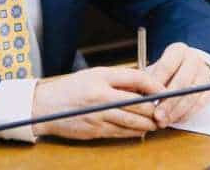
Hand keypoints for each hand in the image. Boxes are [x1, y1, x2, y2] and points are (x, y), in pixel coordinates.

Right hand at [31, 66, 164, 138]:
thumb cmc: (71, 88)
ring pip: (134, 123)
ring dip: (149, 123)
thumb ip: (118, 79)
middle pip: (139, 105)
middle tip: (164, 109)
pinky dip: (135, 132)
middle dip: (155, 109)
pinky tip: (140, 129)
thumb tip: (143, 86)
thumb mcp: (94, 74)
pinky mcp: (96, 131)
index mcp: (101, 78)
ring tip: (155, 121)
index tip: (164, 90)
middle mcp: (101, 97)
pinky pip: (123, 134)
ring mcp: (99, 116)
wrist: (45, 107)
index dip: (155, 85)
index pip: (137, 79)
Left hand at [146, 43, 209, 127]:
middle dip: (167, 102)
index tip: (147, 98)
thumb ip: (150, 79)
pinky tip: (175, 119)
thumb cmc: (170, 68)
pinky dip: (186, 114)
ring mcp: (204, 74)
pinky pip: (200, 104)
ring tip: (163, 121)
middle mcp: (193, 60)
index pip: (166, 66)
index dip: (156, 84)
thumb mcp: (158, 67)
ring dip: (176, 112)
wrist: (192, 66)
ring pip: (191, 96)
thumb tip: (139, 96)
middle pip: (181, 83)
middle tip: (156, 115)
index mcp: (178, 50)